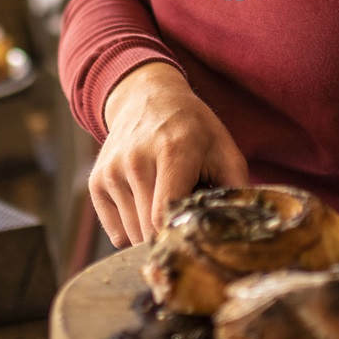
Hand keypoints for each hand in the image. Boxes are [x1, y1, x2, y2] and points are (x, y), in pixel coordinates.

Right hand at [90, 61, 247, 246]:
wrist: (146, 97)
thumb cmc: (192, 128)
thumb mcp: (224, 148)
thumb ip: (236, 189)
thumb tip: (243, 231)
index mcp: (172, 151)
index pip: (164, 215)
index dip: (179, 237)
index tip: (196, 240)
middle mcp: (135, 161)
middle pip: (147, 231)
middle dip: (170, 238)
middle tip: (187, 225)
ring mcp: (111, 172)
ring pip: (131, 236)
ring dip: (152, 234)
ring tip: (166, 207)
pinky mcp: (96, 183)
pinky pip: (116, 233)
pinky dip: (133, 231)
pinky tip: (147, 207)